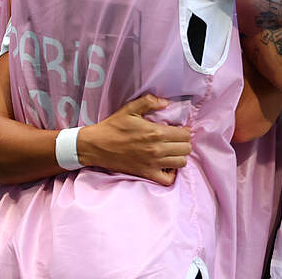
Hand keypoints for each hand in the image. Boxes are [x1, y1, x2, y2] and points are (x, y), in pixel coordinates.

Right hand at [77, 95, 192, 185]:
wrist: (96, 146)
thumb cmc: (113, 127)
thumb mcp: (130, 109)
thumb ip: (150, 101)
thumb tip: (166, 102)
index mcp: (156, 132)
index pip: (185, 135)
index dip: (184, 131)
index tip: (178, 130)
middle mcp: (157, 149)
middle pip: (186, 149)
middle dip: (184, 143)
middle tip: (175, 140)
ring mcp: (152, 164)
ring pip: (181, 163)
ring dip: (179, 156)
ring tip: (172, 151)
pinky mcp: (146, 174)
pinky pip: (168, 180)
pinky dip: (171, 173)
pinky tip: (166, 165)